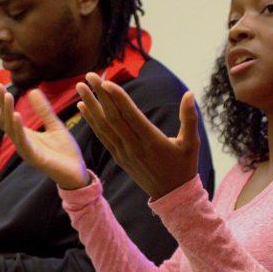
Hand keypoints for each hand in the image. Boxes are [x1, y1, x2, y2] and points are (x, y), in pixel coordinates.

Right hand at [0, 83, 88, 189]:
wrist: (77, 172)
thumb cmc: (65, 152)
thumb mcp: (55, 126)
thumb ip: (44, 111)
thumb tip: (32, 91)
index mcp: (27, 135)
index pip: (9, 117)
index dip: (1, 103)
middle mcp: (23, 143)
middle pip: (7, 122)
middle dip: (1, 104)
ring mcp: (27, 151)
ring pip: (12, 130)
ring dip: (9, 113)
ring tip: (9, 96)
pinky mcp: (35, 158)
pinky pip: (23, 142)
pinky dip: (18, 129)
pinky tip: (16, 115)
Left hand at [76, 73, 199, 199]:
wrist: (172, 196)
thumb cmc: (184, 166)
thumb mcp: (192, 143)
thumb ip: (189, 118)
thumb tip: (190, 93)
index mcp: (152, 141)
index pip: (130, 115)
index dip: (117, 98)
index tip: (105, 82)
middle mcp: (134, 146)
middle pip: (113, 117)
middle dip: (99, 95)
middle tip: (90, 75)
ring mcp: (124, 153)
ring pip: (104, 126)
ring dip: (91, 106)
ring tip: (81, 87)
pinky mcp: (119, 157)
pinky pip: (102, 137)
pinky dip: (92, 121)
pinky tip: (83, 108)